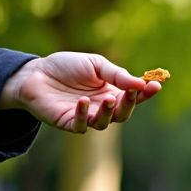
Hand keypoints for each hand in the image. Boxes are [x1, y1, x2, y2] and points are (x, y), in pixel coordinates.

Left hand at [0, 51, 161, 132]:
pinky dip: (84, 115)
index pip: (135, 97)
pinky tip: (83, 101)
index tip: (156, 85)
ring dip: (109, 112)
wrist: (35, 72)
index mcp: (112, 92)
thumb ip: (117, 75)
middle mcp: (102, 107)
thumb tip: (141, 83)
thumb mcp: (96, 64)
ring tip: (108, 98)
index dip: (146, 93)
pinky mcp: (69, 123)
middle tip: (131, 93)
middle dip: (130, 104)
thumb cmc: (66, 66)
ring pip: (105, 123)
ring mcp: (86, 116)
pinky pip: (81, 125)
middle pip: (123, 113)